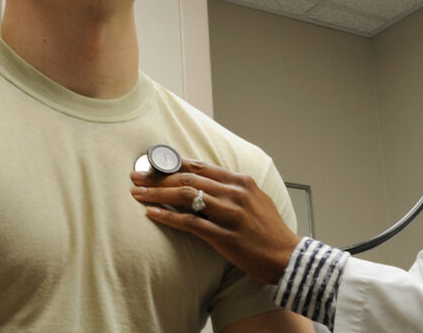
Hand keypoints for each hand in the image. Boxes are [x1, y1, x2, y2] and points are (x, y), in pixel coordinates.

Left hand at [130, 159, 301, 283]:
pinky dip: (169, 217)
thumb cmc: (269, 231)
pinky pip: (191, 223)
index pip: (200, 166)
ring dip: (158, 194)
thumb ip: (231, 189)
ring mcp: (231, 214)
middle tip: (135, 177)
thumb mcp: (255, 200)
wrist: (287, 257)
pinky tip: (152, 214)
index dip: (172, 164)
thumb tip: (202, 182)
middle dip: (158, 177)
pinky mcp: (225, 237)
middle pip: (189, 178)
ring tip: (138, 194)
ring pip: (186, 196)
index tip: (151, 166)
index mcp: (241, 181)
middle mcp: (236, 193)